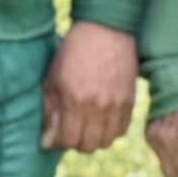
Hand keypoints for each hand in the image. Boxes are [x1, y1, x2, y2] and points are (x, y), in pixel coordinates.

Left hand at [41, 20, 137, 153]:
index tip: (57, 132)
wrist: (104, 30)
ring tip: (87, 125)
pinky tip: (102, 119)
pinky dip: (110, 130)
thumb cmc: (72, 52)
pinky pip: (122, 130)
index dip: (60, 140)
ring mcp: (117, 105)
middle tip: (71, 129)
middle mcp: (98, 106)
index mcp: (75, 100)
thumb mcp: (52, 79)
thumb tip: (47, 143)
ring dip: (94, 138)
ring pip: (106, 141)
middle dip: (76, 142)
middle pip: (88, 146)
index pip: (68, 140)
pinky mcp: (130, 101)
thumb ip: (49, 113)